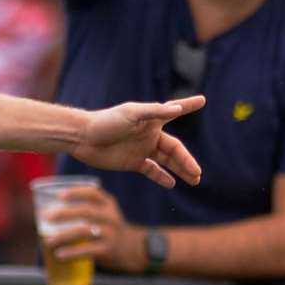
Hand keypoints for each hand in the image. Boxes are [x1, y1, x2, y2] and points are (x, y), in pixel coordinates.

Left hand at [37, 184, 146, 271]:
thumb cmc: (108, 228)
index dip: (76, 192)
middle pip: (86, 211)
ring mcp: (110, 234)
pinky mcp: (108, 250)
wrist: (134, 249)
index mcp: (108, 204)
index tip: (60, 195)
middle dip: (64, 213)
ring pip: (84, 231)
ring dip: (63, 236)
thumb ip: (82, 209)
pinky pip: (88, 251)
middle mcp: (111, 217)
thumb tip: (43, 214)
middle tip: (46, 217)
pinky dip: (71, 253)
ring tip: (47, 241)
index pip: (93, 193)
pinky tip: (59, 255)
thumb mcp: (103, 213)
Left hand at [71, 95, 205, 187]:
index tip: (203, 100)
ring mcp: (142, 149)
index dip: (188, 105)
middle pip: (175, 149)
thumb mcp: (131, 114)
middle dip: (187, 161)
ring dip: (180, 170)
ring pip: (167, 162)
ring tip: (194, 180)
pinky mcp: (132, 162)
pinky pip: (151, 171)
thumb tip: (177, 108)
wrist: (82, 138)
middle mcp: (150, 135)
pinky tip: (172, 183)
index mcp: (152, 120)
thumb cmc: (106, 121)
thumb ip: (155, 112)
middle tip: (198, 173)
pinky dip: (161, 177)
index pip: (174, 111)